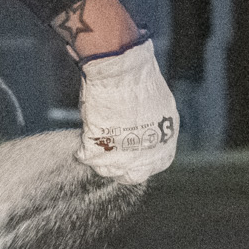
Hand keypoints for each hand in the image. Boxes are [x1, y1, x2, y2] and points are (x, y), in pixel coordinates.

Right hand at [76, 39, 175, 182]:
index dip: (141, 160)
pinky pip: (87, 156)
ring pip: (107, 169)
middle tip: (109, 154)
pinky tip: (84, 135)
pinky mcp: (99, 152)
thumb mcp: (157, 107)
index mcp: (165, 145)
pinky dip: (83, 148)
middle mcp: (146, 156)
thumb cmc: (139, 81)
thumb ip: (152, 125)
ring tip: (95, 141)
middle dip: (120, 167)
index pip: (155, 165)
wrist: (123, 72)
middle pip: (132, 175)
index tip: (130, 153)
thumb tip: (141, 129)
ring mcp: (122, 157)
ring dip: (100, 158)